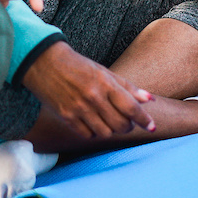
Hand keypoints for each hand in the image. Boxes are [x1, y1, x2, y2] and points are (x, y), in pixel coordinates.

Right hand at [20, 42, 153, 139]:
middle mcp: (93, 97)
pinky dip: (95, 132)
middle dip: (128, 126)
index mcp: (105, 83)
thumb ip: (128, 87)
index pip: (131, 107)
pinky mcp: (66, 117)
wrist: (45, 63)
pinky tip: (94, 124)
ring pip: (105, 133)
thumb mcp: (105, 72)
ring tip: (110, 122)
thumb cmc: (79, 66)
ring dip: (112, 130)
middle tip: (128, 122)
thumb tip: (150, 100)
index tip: (151, 127)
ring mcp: (78, 109)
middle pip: (120, 124)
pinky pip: (88, 135)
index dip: (144, 119)